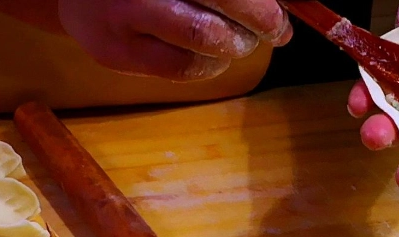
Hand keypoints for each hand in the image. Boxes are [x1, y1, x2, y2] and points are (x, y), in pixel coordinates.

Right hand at [58, 0, 292, 80]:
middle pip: (218, 4)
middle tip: (275, 30)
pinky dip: (210, 66)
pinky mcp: (116, 54)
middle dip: (259, 22)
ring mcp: (123, 18)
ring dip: (235, 46)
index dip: (261, 5)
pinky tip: (212, 56)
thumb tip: (277, 8)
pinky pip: (182, 69)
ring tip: (237, 41)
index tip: (282, 15)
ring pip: (203, 42)